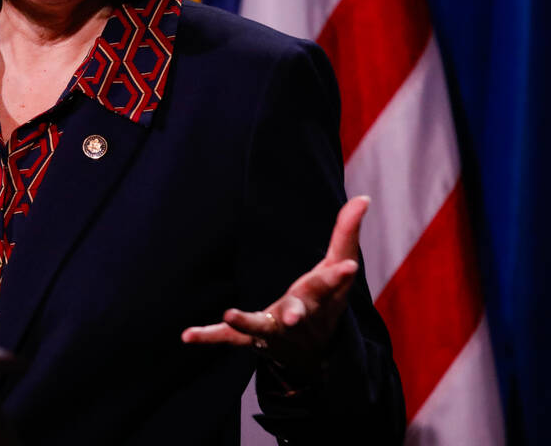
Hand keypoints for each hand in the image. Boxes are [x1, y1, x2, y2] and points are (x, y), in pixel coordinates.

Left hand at [180, 195, 369, 377]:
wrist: (313, 353)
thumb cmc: (324, 301)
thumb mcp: (337, 268)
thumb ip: (346, 233)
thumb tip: (363, 197)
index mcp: (319, 298)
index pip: (330, 283)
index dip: (340, 275)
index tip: (350, 266)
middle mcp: (298, 317)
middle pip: (298, 312)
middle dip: (295, 313)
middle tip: (292, 315)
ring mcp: (273, 330)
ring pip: (260, 327)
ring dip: (245, 322)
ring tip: (230, 313)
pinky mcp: (251, 338)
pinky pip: (229, 339)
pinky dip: (209, 337)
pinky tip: (187, 335)